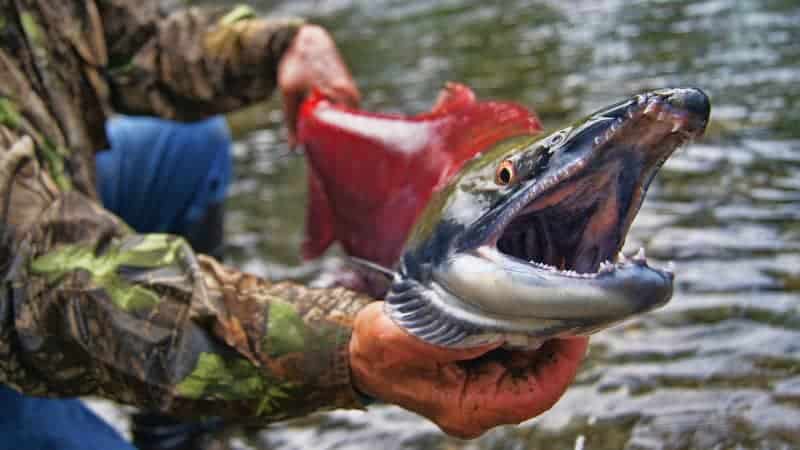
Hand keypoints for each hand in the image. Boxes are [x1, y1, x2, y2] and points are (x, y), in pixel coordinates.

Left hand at [278, 24, 360, 146]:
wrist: (307, 40)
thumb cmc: (296, 65)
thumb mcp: (288, 93)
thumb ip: (291, 121)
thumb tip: (293, 148)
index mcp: (337, 94)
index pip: (339, 130)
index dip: (330, 145)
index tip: (321, 155)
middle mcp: (349, 94)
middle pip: (345, 128)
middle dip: (334, 140)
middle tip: (321, 152)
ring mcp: (351, 92)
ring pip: (346, 120)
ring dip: (335, 129)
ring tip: (322, 140)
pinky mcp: (350, 91)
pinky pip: (346, 112)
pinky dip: (337, 120)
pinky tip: (325, 124)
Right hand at [349, 302, 588, 438]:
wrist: (361, 353)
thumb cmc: (378, 349)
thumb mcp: (404, 339)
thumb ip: (452, 335)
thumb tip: (502, 323)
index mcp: (469, 408)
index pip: (536, 393)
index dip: (564, 361)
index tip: (576, 325)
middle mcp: (482, 404)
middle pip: (540, 377)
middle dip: (558, 340)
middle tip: (568, 299)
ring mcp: (484, 389)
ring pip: (533, 364)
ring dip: (544, 332)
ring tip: (550, 295)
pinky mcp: (483, 371)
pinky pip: (518, 354)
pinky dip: (527, 329)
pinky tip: (528, 303)